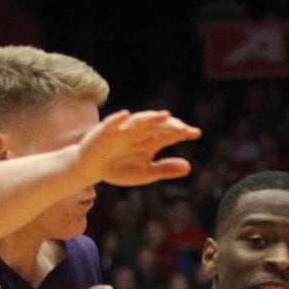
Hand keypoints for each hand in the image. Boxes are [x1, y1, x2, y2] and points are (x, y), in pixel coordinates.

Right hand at [74, 110, 200, 188]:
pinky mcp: (105, 131)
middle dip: (170, 125)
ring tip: (164, 116)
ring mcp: (122, 130)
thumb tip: (189, 167)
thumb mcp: (144, 173)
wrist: (92, 168)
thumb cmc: (120, 169)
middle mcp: (139, 132)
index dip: (182, 132)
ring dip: (150, 118)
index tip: (195, 133)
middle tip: (183, 129)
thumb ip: (164, 169)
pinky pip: (111, 123)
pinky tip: (126, 116)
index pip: (169, 133)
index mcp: (150, 141)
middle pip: (158, 125)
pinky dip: (118, 119)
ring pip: (138, 121)